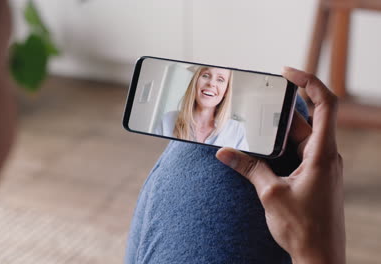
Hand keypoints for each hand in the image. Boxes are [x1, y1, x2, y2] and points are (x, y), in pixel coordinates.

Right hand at [216, 67, 344, 263]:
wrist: (320, 256)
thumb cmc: (304, 228)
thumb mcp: (270, 194)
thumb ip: (249, 168)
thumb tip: (225, 152)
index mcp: (323, 154)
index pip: (326, 105)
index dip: (310, 82)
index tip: (288, 72)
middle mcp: (326, 156)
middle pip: (307, 119)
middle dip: (283, 108)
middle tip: (259, 99)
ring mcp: (322, 166)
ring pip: (302, 136)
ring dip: (280, 130)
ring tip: (255, 124)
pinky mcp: (315, 176)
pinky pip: (300, 151)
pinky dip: (282, 146)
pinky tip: (263, 148)